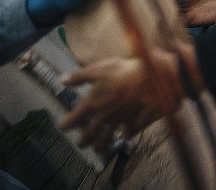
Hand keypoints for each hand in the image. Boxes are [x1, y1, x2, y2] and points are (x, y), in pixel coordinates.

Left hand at [59, 49, 180, 147]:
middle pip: (87, 136)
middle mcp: (103, 117)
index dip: (65, 125)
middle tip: (80, 143)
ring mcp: (118, 123)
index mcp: (92, 103)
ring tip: (97, 147)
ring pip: (105, 141)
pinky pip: (126, 135)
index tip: (63, 127)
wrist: (153, 78)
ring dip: (99, 146)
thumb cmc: (126, 71)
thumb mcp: (100, 69)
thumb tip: (62, 80)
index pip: (72, 120)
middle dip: (82, 141)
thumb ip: (80, 76)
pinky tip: (123, 135)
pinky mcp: (133, 124)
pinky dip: (123, 137)